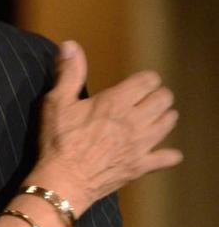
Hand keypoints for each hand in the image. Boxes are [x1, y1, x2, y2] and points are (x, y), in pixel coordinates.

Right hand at [30, 40, 181, 212]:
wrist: (63, 181)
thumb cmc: (58, 141)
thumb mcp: (57, 103)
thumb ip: (69, 73)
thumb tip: (69, 44)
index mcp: (116, 102)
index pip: (148, 80)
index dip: (145, 80)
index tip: (135, 84)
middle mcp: (135, 120)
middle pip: (164, 99)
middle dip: (156, 96)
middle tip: (143, 101)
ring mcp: (142, 145)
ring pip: (169, 123)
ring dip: (164, 117)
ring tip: (151, 119)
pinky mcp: (141, 166)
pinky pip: (168, 157)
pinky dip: (168, 154)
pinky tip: (161, 152)